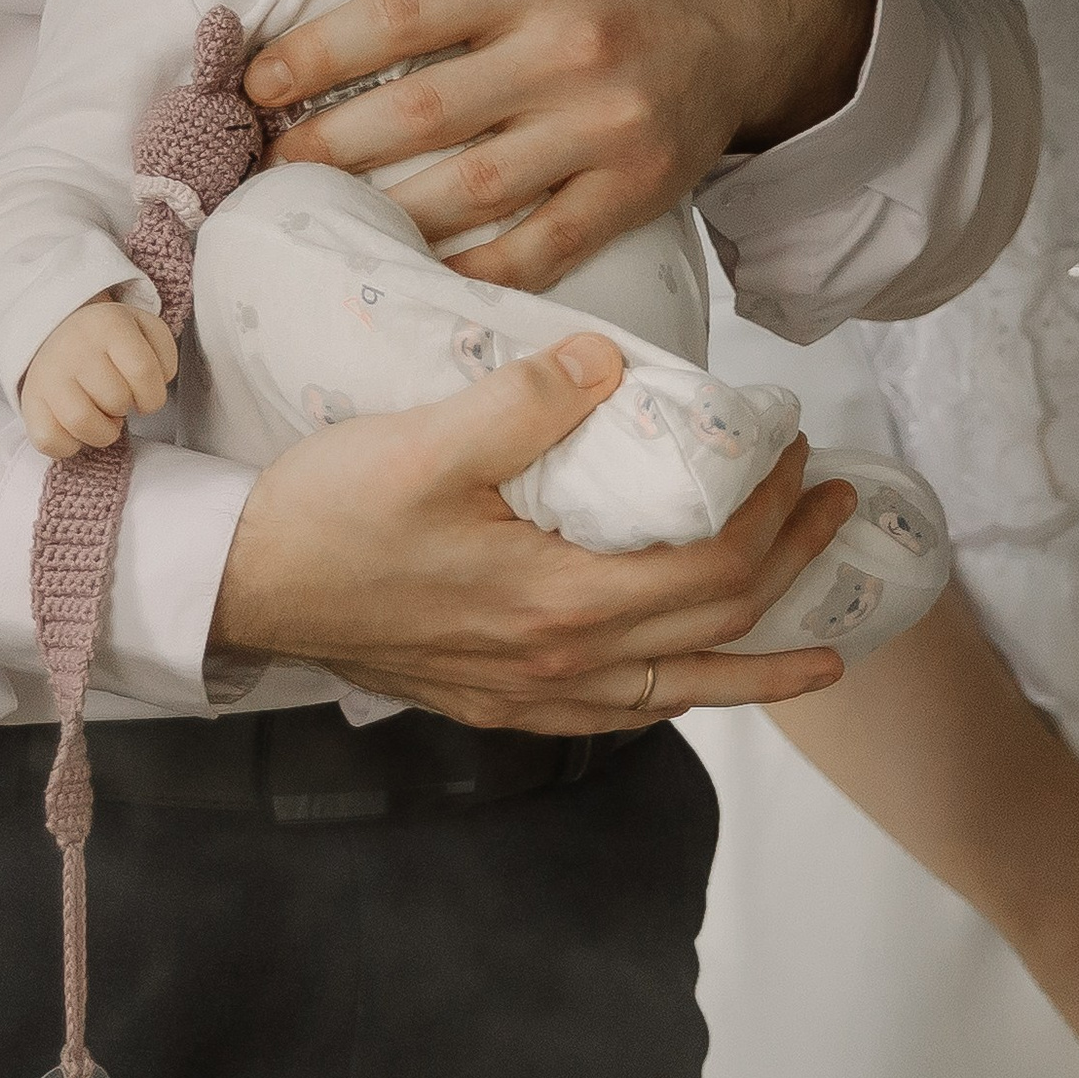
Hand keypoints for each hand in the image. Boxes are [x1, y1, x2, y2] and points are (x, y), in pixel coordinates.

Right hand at [18, 295, 178, 456]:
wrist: (59, 331)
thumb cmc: (109, 340)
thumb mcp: (145, 329)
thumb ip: (164, 354)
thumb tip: (157, 385)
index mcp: (109, 324)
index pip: (143, 371)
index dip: (153, 395)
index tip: (146, 395)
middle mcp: (75, 347)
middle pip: (116, 400)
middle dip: (126, 407)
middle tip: (118, 397)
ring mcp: (48, 375)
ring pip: (83, 423)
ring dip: (103, 431)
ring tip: (102, 415)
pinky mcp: (30, 401)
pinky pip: (49, 441)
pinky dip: (69, 445)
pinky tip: (78, 429)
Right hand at [209, 327, 855, 727]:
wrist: (242, 586)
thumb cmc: (328, 513)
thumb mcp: (426, 440)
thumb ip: (525, 403)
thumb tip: (611, 364)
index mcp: (558, 601)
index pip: (711, 569)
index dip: (773, 517)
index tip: (798, 455)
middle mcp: (558, 665)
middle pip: (714, 629)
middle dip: (792, 570)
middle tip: (836, 509)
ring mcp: (529, 694)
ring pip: (677, 692)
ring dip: (757, 666)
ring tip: (822, 654)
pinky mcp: (497, 701)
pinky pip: (619, 713)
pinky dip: (676, 696)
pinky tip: (685, 681)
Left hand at [246, 0, 875, 292]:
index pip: (403, 16)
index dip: (318, 55)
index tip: (257, 83)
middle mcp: (573, 47)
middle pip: (423, 111)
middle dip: (327, 146)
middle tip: (265, 165)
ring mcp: (609, 125)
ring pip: (474, 187)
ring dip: (384, 211)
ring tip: (318, 219)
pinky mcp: (641, 186)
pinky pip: (547, 243)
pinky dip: (480, 268)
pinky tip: (420, 273)